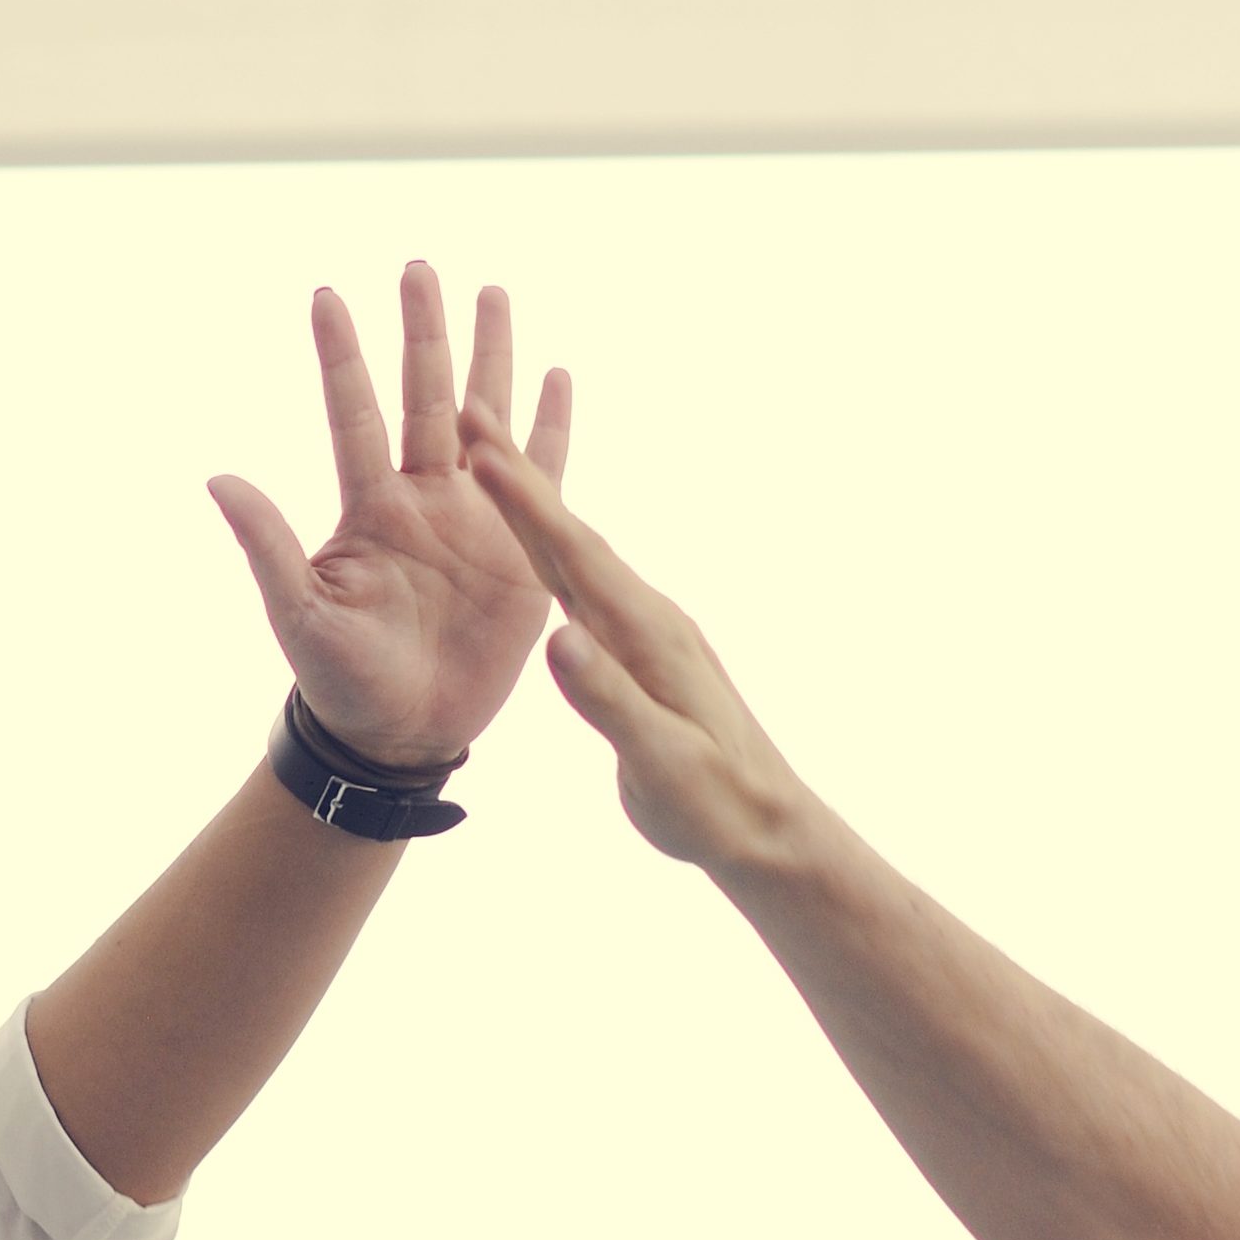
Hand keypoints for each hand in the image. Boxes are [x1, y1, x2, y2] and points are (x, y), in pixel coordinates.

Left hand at [207, 262, 571, 774]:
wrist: (404, 733)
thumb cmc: (341, 680)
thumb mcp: (299, 614)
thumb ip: (267, 546)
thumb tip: (219, 478)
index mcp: (369, 508)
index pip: (354, 415)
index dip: (342, 357)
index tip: (326, 295)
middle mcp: (422, 497)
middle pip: (424, 396)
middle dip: (424, 331)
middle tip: (420, 266)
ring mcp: (476, 517)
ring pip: (486, 418)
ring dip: (490, 357)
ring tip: (492, 291)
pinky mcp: (523, 548)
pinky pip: (545, 474)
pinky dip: (552, 427)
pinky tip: (558, 376)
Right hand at [459, 419, 832, 880]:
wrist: (765, 826)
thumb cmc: (713, 803)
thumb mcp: (659, 760)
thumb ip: (608, 699)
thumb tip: (559, 637)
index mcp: (647, 636)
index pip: (576, 556)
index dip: (527, 504)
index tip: (480, 452)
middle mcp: (648, 618)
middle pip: (573, 536)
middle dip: (520, 478)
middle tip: (473, 414)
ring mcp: (647, 632)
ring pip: (578, 555)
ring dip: (533, 506)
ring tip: (493, 459)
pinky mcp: (643, 653)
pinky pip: (587, 586)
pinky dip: (552, 550)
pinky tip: (541, 542)